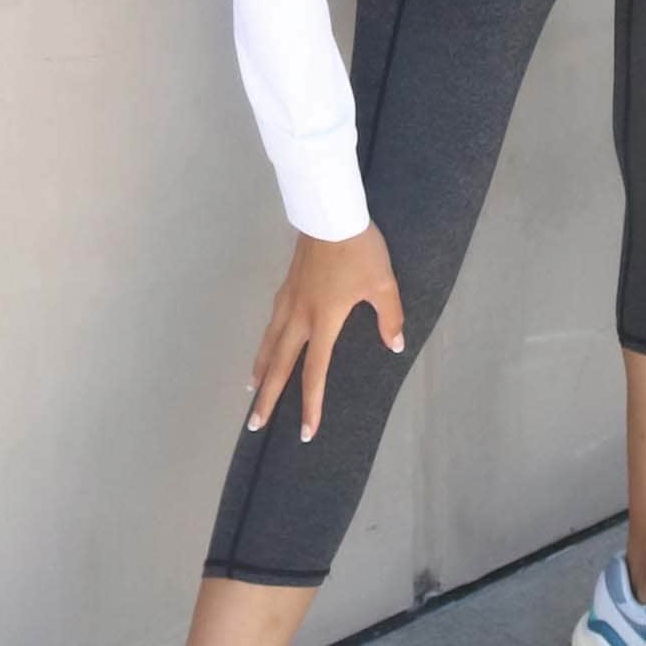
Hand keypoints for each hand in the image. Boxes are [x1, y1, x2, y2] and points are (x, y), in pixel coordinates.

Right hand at [247, 222, 404, 439]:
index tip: (305, 431)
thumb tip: (393, 345)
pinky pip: (272, 322)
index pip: (314, 373)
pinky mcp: (287, 284)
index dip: (310, 404)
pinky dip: (266, 340)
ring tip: (252, 388)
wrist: (330, 213)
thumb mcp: (383, 285)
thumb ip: (389, 318)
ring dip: (260, 368)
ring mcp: (289, 299)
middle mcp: (299, 316)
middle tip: (254, 424)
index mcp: (323, 321)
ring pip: (269, 342)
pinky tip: (268, 341)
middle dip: (267, 398)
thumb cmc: (359, 250)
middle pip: (278, 365)